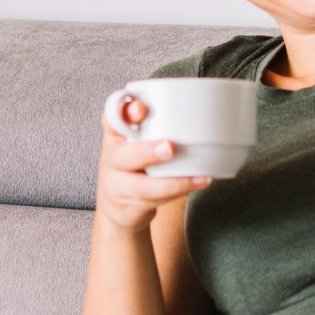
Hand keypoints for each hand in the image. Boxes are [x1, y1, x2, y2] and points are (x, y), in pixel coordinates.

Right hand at [95, 97, 209, 233]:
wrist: (118, 208)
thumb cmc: (134, 165)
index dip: (123, 112)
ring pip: (142, 187)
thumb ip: (154, 124)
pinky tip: (199, 184)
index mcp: (116, 135)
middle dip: (147, 152)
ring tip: (200, 177)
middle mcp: (114, 159)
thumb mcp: (136, 140)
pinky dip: (179, 193)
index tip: (140, 108)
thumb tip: (202, 106)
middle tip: (170, 147)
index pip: (112, 118)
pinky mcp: (131, 206)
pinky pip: (155, 202)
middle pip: (123, 156)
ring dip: (172, 182)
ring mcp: (120, 186)